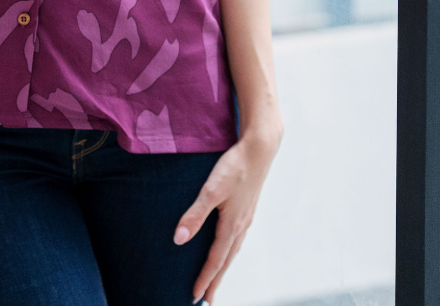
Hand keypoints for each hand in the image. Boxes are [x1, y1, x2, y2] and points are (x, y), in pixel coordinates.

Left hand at [174, 124, 282, 303]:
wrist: (259, 149)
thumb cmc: (235, 167)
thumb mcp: (211, 189)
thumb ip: (195, 214)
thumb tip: (179, 239)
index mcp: (232, 225)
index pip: (215, 260)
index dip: (204, 278)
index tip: (195, 296)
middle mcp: (241, 225)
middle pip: (226, 260)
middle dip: (215, 280)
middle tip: (207, 300)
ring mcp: (246, 217)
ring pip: (233, 250)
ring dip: (223, 266)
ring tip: (215, 278)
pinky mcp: (248, 207)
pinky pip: (237, 237)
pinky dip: (230, 249)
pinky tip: (227, 245)